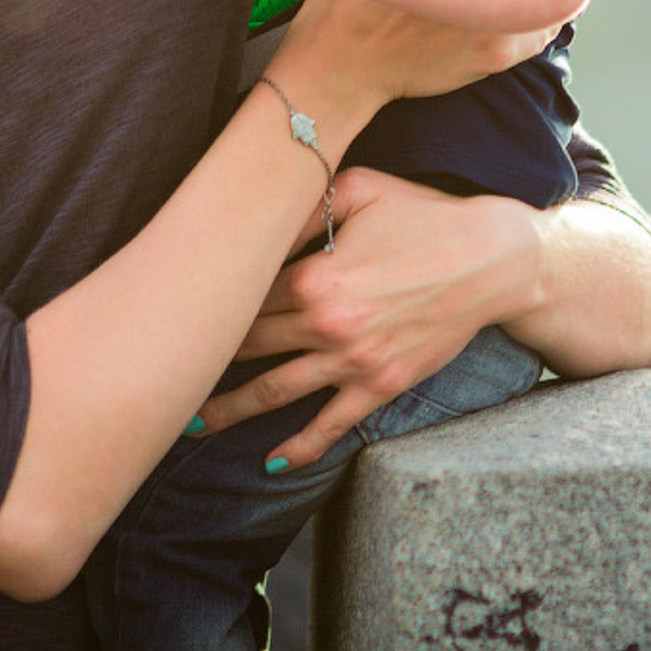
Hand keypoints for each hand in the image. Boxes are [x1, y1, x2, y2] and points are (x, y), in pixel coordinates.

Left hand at [193, 169, 542, 467]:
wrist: (489, 260)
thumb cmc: (422, 214)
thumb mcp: (359, 189)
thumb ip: (303, 204)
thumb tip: (258, 219)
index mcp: (314, 275)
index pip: (245, 294)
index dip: (211, 302)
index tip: (176, 310)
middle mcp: (327, 324)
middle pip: (248, 347)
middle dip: (203, 362)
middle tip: (161, 374)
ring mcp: (354, 361)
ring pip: (275, 393)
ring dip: (229, 413)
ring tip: (192, 426)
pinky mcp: (381, 385)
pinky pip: (332, 424)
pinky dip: (300, 446)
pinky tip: (272, 461)